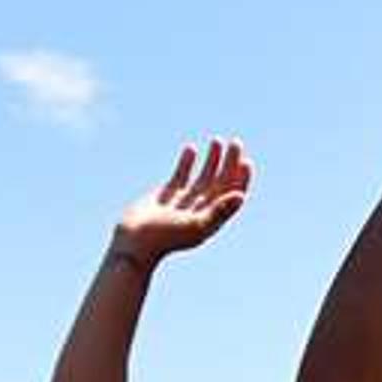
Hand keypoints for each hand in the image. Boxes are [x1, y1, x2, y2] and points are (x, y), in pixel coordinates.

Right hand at [111, 139, 254, 267]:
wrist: (135, 241)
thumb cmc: (166, 237)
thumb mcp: (197, 224)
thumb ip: (220, 211)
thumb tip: (241, 196)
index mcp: (213, 217)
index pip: (233, 194)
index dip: (241, 178)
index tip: (245, 161)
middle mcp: (202, 208)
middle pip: (222, 181)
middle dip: (230, 162)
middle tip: (235, 142)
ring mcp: (186, 200)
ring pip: (204, 175)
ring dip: (212, 158)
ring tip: (217, 140)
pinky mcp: (169, 193)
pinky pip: (182, 174)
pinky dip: (187, 161)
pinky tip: (191, 148)